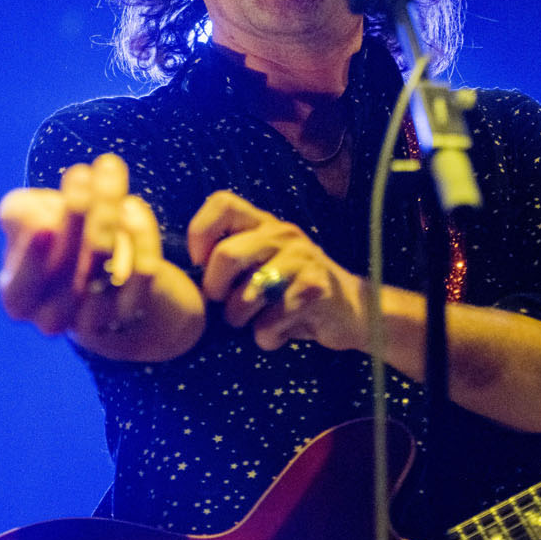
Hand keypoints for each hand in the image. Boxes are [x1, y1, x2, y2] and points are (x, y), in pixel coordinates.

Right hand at [0, 153, 161, 338]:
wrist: (102, 266)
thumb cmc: (55, 237)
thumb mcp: (27, 218)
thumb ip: (20, 214)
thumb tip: (41, 221)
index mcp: (19, 298)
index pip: (20, 288)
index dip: (32, 260)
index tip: (45, 226)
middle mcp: (54, 318)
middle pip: (72, 273)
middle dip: (82, 215)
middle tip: (86, 170)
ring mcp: (96, 319)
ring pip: (108, 270)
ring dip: (110, 214)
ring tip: (110, 173)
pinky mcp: (133, 309)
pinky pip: (142, 274)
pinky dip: (140, 236)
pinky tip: (133, 204)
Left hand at [187, 190, 364, 351]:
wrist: (353, 310)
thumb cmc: (293, 290)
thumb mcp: (264, 263)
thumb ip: (232, 258)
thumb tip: (188, 276)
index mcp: (263, 224)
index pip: (221, 203)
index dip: (201, 233)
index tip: (201, 264)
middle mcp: (282, 234)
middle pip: (225, 256)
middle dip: (215, 290)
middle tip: (224, 304)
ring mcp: (302, 259)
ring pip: (247, 295)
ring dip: (240, 319)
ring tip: (252, 322)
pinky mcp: (316, 289)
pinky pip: (271, 321)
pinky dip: (267, 337)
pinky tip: (279, 332)